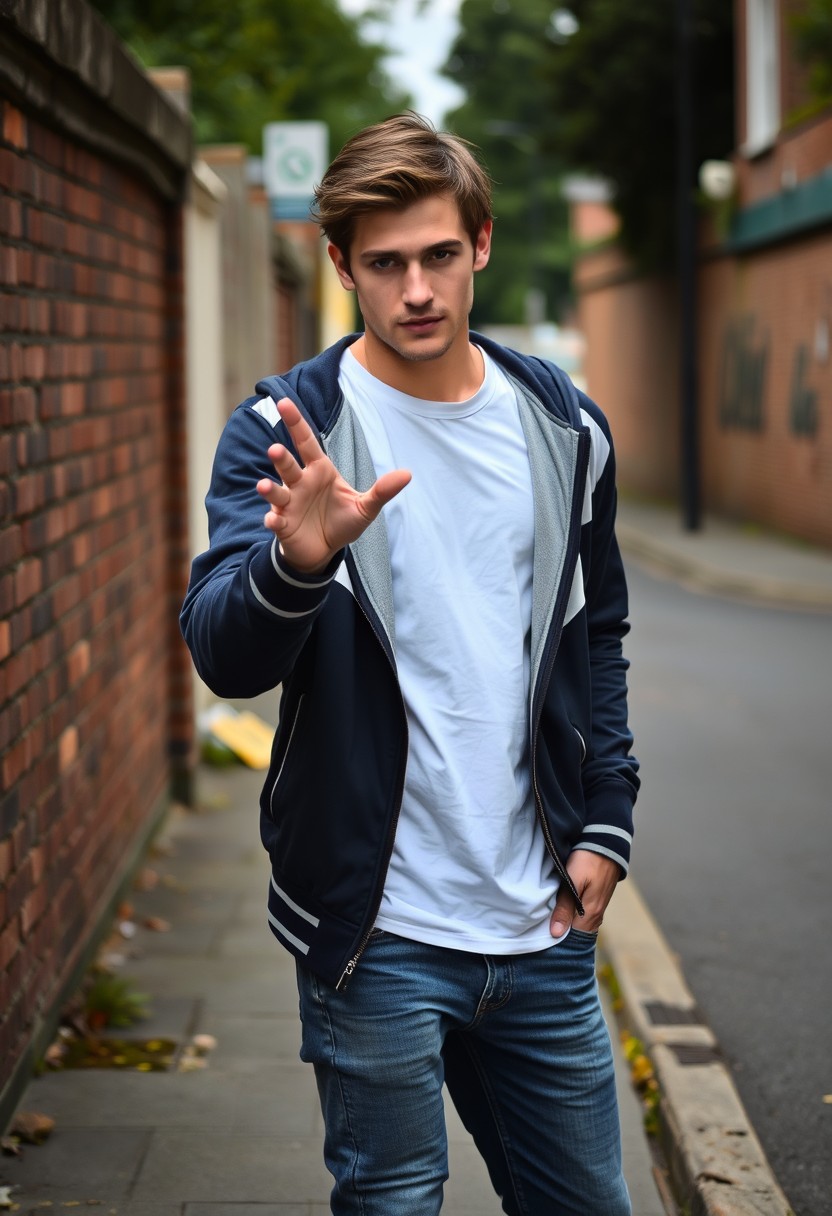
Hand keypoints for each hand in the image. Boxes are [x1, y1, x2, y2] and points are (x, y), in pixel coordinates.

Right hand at [256, 398, 410, 573]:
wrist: (324, 550)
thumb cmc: (342, 522)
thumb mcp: (365, 507)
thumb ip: (382, 491)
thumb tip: (407, 474)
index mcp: (319, 471)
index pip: (306, 442)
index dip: (296, 423)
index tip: (285, 402)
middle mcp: (300, 483)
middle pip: (288, 465)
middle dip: (280, 457)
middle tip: (275, 449)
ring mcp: (289, 503)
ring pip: (277, 491)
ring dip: (270, 489)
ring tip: (264, 486)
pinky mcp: (283, 524)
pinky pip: (276, 519)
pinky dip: (273, 519)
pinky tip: (273, 519)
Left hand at [550, 850, 620, 937]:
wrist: (606, 843)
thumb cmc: (588, 861)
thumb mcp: (573, 881)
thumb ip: (565, 907)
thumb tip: (556, 933)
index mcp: (590, 914)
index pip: (572, 937)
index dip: (557, 936)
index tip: (542, 932)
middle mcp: (596, 915)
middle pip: (576, 931)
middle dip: (561, 930)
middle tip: (542, 924)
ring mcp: (598, 907)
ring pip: (579, 922)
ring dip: (566, 921)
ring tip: (549, 916)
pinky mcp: (597, 898)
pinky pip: (583, 914)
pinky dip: (572, 913)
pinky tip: (561, 908)